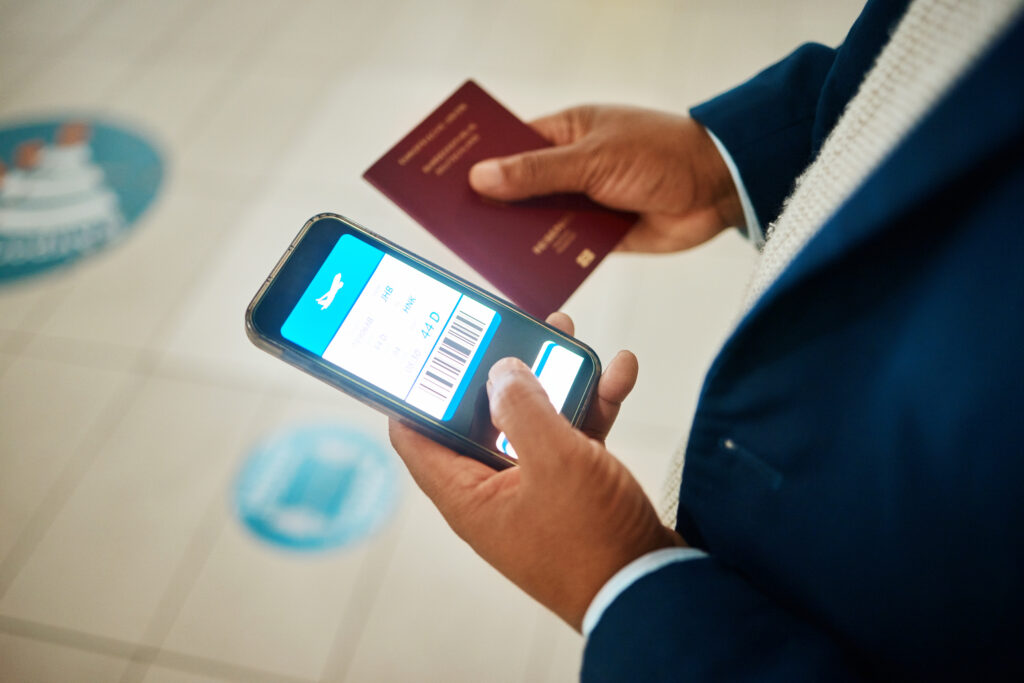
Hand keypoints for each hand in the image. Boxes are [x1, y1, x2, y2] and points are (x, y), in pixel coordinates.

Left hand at [389, 313, 684, 630]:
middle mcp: (493, 489)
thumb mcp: (555, 461)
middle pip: (479, 415)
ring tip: (566, 334)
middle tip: (506, 327)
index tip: (419, 346)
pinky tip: (616, 372)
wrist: (653, 589)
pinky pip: (572, 435)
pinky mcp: (572, 488)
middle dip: (496, 367)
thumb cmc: (593, 543)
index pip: (414, 433)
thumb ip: (522, 408)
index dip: (412, 388)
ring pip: (532, 418)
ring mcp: (534, 487)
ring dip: (552, 377)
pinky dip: (591, 404)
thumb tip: (500, 372)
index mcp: (467, 492)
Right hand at [469, 105, 743, 252]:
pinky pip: (563, 249)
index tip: (444, 175)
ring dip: (518, 235)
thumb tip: (483, 177)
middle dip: (493, 204)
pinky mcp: (599, 238)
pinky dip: (546, 258)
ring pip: (538, 222)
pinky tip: (522, 271)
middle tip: (454, 221)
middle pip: (519, 188)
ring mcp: (584, 203)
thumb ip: (538, 172)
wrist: (717, 189)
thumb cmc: (661, 153)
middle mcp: (570, 169)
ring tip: (480, 250)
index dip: (479, 159)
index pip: (510, 144)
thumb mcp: (593, 159)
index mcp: (565, 135)